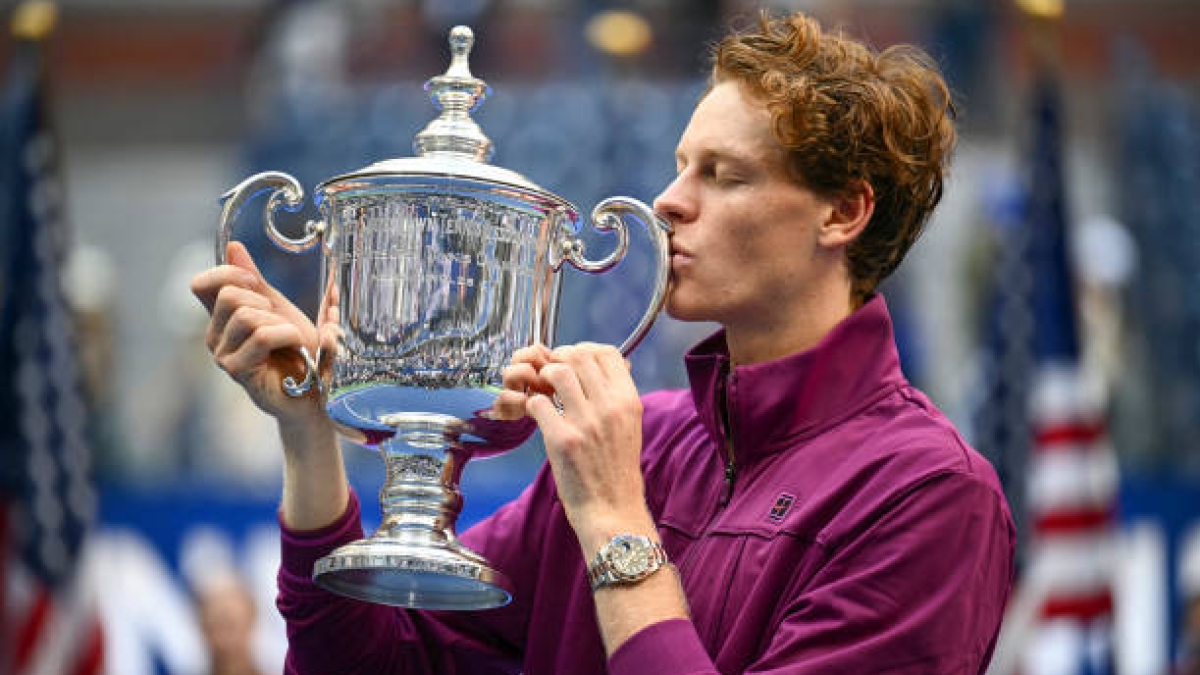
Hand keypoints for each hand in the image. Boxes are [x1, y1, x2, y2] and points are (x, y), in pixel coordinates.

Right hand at [189, 241, 331, 426]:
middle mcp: (215, 336)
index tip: (254, 282)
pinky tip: (295, 346)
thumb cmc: (297, 352)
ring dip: (280, 322)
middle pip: (229, 296)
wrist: (313, 390)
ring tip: (290, 338)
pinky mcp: (238, 372)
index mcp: (221, 318)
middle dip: (264, 301)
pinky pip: (261, 336)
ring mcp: (223, 356)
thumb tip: (233, 247)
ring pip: (246, 316)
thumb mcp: (278, 308)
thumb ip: (255, 281)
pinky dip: (287, 334)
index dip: (227, 273)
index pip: (201, 284)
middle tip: (282, 321)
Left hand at [520, 343, 654, 555]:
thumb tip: (608, 367)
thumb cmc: (616, 471)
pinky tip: (537, 417)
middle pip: (578, 356)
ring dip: (544, 379)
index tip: (574, 363)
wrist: (612, 511)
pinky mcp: (562, 440)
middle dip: (560, 360)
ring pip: (556, 373)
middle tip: (552, 377)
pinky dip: (532, 406)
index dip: (584, 351)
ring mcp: (586, 423)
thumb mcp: (630, 427)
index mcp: (629, 402)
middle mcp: (610, 407)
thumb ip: (618, 397)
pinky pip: (538, 403)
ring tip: (544, 394)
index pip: (607, 353)